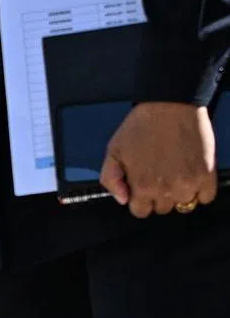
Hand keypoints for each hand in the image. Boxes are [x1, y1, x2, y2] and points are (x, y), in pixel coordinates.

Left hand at [100, 102, 216, 217]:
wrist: (169, 106)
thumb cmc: (141, 126)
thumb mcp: (113, 151)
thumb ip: (111, 179)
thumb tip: (122, 200)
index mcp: (141, 185)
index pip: (140, 211)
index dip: (138, 199)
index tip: (141, 187)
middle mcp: (165, 190)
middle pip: (161, 209)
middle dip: (157, 195)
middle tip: (157, 174)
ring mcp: (188, 184)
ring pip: (183, 204)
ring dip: (178, 192)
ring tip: (172, 170)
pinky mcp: (206, 176)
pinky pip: (205, 198)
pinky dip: (199, 190)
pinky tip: (189, 173)